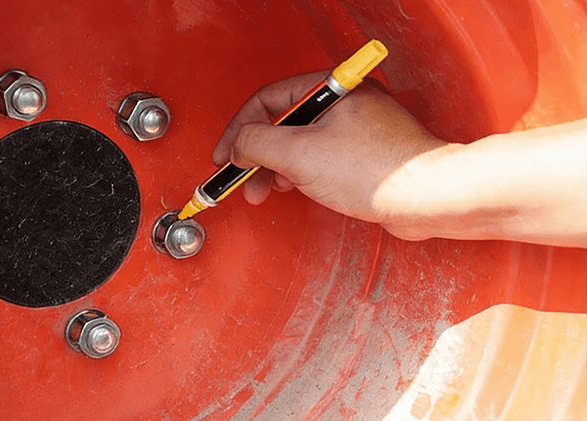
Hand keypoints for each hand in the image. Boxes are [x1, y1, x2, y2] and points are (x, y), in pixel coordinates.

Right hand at [212, 71, 446, 236]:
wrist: (429, 198)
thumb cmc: (379, 172)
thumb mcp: (300, 155)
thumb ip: (258, 144)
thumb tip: (239, 145)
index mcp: (331, 88)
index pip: (268, 100)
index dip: (239, 129)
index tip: (225, 156)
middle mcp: (345, 102)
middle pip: (282, 122)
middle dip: (257, 154)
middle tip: (242, 179)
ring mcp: (356, 128)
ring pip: (299, 142)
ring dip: (276, 167)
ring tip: (267, 189)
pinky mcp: (364, 154)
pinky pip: (319, 157)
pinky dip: (300, 173)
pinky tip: (297, 188)